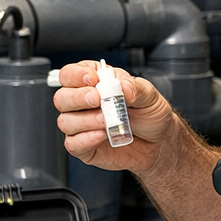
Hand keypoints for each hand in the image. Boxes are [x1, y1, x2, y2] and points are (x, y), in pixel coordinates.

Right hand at [53, 61, 176, 173]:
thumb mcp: (149, 96)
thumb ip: (135, 88)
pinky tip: (102, 135)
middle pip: (61, 97)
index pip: (70, 74)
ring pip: (65, 121)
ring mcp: (82, 126)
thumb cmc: (149, 116)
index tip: (92, 78)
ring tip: (106, 120)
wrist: (158, 143)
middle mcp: (84, 104)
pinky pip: (73, 144)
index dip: (76, 75)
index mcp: (95, 83)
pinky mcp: (84, 146)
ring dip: (85, 120)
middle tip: (97, 99)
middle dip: (77, 97)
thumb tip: (121, 86)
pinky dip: (86, 139)